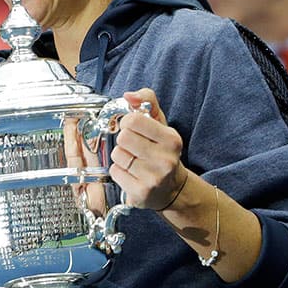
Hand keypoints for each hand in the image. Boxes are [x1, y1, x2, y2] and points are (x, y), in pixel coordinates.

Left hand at [108, 88, 186, 210]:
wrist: (172, 189)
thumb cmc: (161, 150)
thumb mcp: (159, 122)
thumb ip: (146, 100)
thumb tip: (128, 95)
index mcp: (171, 139)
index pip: (134, 120)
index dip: (128, 122)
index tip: (134, 128)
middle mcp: (166, 159)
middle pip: (123, 138)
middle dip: (124, 140)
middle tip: (134, 146)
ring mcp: (154, 178)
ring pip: (117, 155)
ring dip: (121, 156)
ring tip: (134, 161)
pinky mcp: (141, 192)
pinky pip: (115, 172)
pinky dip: (119, 171)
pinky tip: (132, 173)